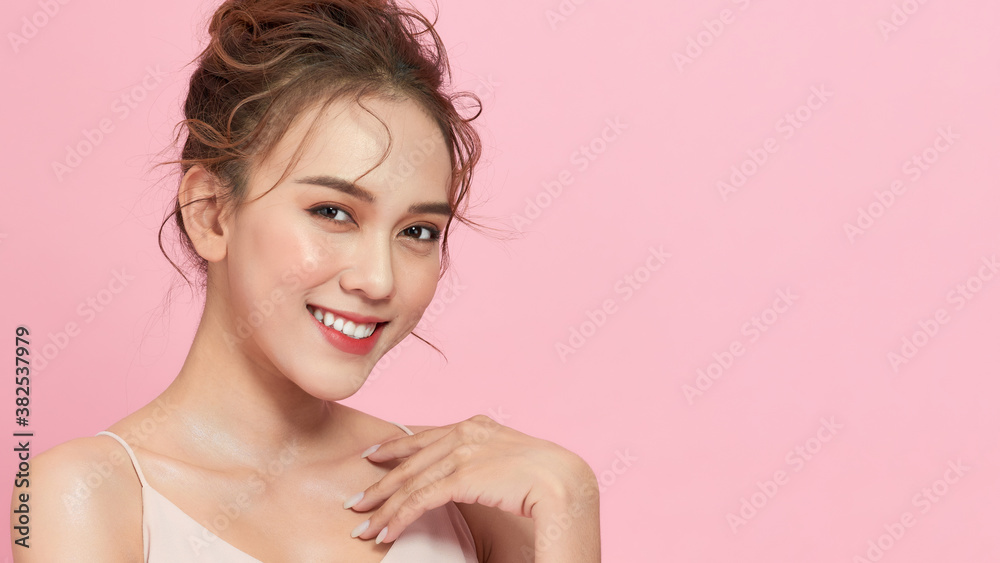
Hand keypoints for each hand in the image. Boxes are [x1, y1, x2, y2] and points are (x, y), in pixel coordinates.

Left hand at [342, 414, 596, 545]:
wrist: (567, 484)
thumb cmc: (548, 481)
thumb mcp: (509, 463)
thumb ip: (484, 462)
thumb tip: (465, 478)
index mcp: (479, 425)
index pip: (428, 435)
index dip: (398, 446)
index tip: (374, 456)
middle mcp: (468, 431)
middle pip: (413, 459)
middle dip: (382, 482)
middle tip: (357, 502)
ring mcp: (464, 450)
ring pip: (412, 481)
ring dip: (385, 508)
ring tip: (364, 526)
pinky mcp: (463, 475)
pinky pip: (421, 499)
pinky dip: (399, 518)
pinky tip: (385, 534)